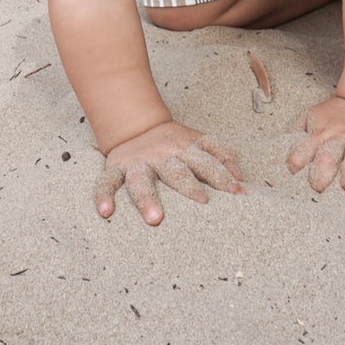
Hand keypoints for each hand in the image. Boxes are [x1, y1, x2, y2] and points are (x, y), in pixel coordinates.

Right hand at [93, 121, 244, 226]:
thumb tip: (241, 178)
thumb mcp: (197, 142)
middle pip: (176, 172)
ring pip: (142, 181)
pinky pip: (107, 182)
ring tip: (155, 219)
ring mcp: (137, 163)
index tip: (237, 193)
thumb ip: (219, 155)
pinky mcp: (115, 169)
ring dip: (148, 199)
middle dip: (189, 187)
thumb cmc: (172, 143)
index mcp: (183, 148)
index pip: (206, 162)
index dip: (222, 175)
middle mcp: (161, 156)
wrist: (134, 125)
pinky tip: (106, 212)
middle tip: (203, 203)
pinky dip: (104, 196)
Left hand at [286, 95, 344, 193]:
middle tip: (318, 186)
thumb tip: (271, 151)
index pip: (303, 148)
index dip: (296, 159)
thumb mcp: (310, 119)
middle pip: (329, 153)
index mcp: (320, 134)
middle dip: (323, 169)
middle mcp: (341, 136)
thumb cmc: (333, 116)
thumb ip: (294, 134)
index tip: (292, 171)